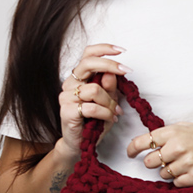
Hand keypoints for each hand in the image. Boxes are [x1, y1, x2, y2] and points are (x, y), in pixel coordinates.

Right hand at [57, 44, 130, 160]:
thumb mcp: (109, 101)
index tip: (122, 50)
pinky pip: (91, 107)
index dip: (104, 49)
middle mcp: (70, 83)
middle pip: (88, 63)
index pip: (88, 54)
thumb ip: (110, 87)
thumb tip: (113, 73)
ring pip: (94, 89)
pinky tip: (110, 118)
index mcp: (80, 77)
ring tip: (114, 112)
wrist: (81, 144)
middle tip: (126, 70)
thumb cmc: (95, 121)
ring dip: (110, 101)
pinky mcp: (66, 111)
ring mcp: (66, 96)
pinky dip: (105, 113)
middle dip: (110, 65)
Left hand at [126, 123, 192, 186]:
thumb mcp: (185, 127)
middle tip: (167, 160)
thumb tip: (147, 142)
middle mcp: (177, 147)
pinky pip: (176, 183)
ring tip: (183, 164)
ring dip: (169, 171)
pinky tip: (190, 171)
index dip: (132, 149)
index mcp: (173, 132)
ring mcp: (186, 162)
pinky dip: (180, 179)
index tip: (129, 154)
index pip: (143, 141)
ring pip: (163, 174)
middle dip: (155, 163)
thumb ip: (166, 134)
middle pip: (150, 162)